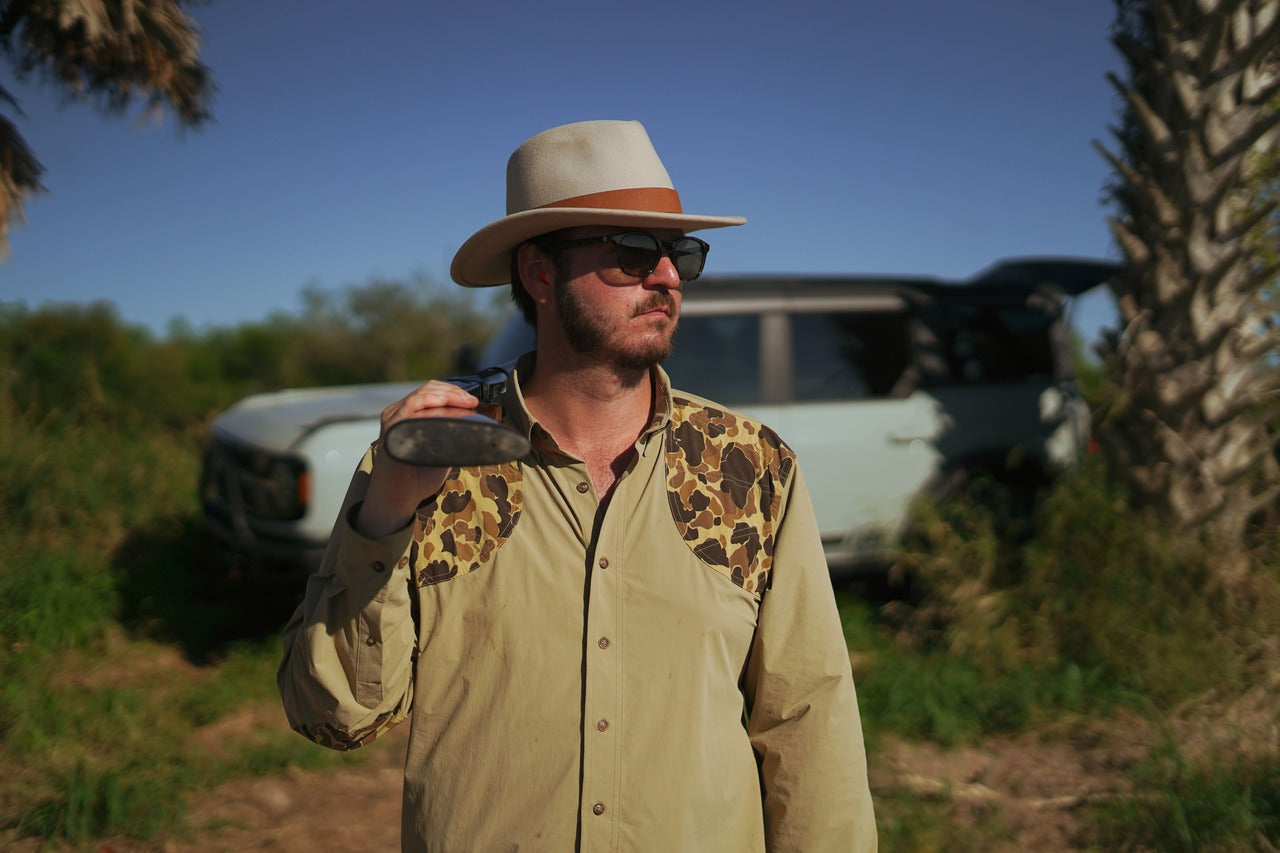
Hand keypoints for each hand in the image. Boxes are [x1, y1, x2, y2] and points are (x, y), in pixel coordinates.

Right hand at [355, 381, 479, 537]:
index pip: (432, 391)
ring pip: (420, 395)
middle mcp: (399, 413)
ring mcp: (394, 420)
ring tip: (464, 403)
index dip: (454, 392)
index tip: (473, 401)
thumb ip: (454, 434)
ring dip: (446, 395)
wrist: (399, 497)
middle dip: (453, 392)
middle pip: (428, 389)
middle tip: (472, 402)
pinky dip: (430, 404)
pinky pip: (410, 409)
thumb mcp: (441, 450)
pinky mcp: (391, 430)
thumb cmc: (419, 476)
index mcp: (410, 414)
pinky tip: (444, 407)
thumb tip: (484, 421)